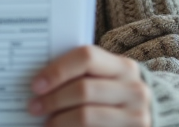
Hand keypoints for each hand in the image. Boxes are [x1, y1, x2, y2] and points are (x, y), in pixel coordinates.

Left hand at [27, 45, 150, 125]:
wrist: (145, 118)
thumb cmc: (114, 95)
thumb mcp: (105, 80)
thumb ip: (81, 74)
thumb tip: (39, 81)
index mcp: (124, 67)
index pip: (86, 58)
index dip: (58, 70)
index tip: (35, 85)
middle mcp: (134, 89)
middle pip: (83, 89)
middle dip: (53, 99)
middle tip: (34, 107)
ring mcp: (136, 115)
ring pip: (86, 116)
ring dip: (60, 121)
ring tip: (46, 124)